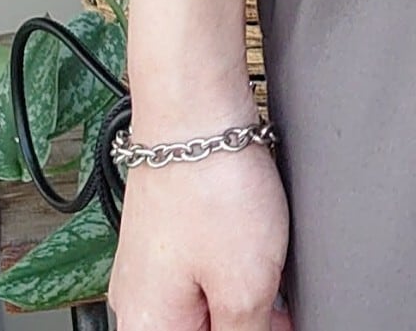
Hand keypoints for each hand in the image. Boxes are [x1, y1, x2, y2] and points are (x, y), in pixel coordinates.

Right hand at [106, 142, 293, 330]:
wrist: (193, 107)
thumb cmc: (210, 187)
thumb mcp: (245, 286)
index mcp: (147, 326)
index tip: (274, 320)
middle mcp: (139, 301)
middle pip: (201, 330)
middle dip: (246, 319)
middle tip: (277, 296)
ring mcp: (151, 265)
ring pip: (205, 305)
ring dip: (241, 296)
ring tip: (266, 262)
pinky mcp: (168, 233)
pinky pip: (203, 271)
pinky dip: (233, 268)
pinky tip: (256, 243)